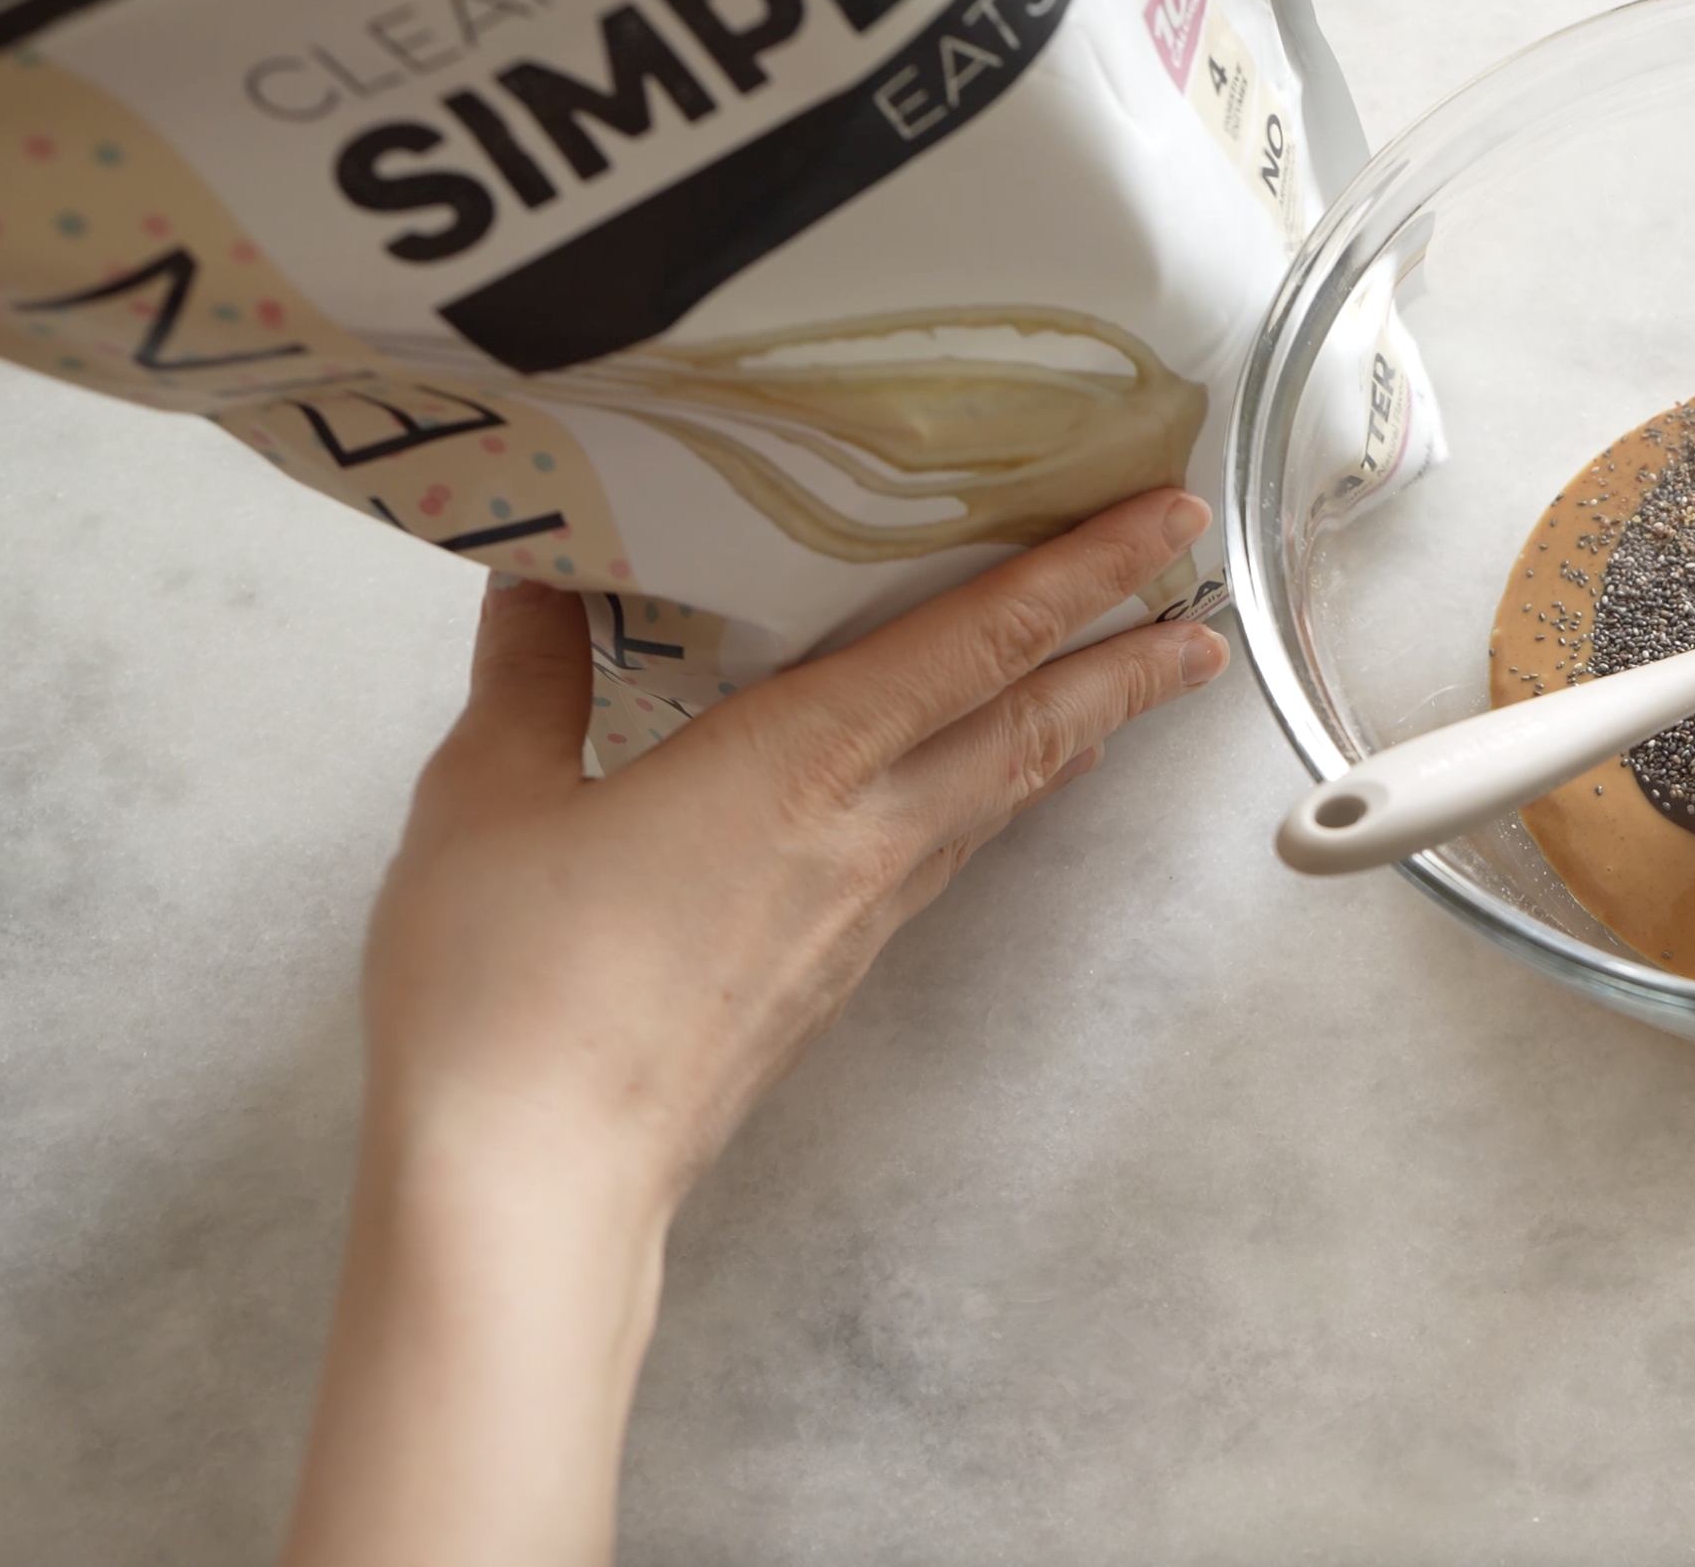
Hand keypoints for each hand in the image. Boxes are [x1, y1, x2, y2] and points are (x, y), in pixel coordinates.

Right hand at [285, 487, 1229, 1566]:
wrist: (531, 1179)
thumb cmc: (503, 987)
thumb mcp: (488, 795)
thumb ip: (529, 674)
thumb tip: (534, 575)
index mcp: (800, 762)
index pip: (981, 640)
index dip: (1085, 568)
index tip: (1171, 515)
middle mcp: (864, 832)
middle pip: (1034, 723)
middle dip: (1130, 659)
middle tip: (1207, 616)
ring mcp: (861, 913)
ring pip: (999, 794)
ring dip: (1073, 729)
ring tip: (1123, 689)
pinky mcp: (836, 976)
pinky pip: (945, 857)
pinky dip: (991, 802)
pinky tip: (980, 797)